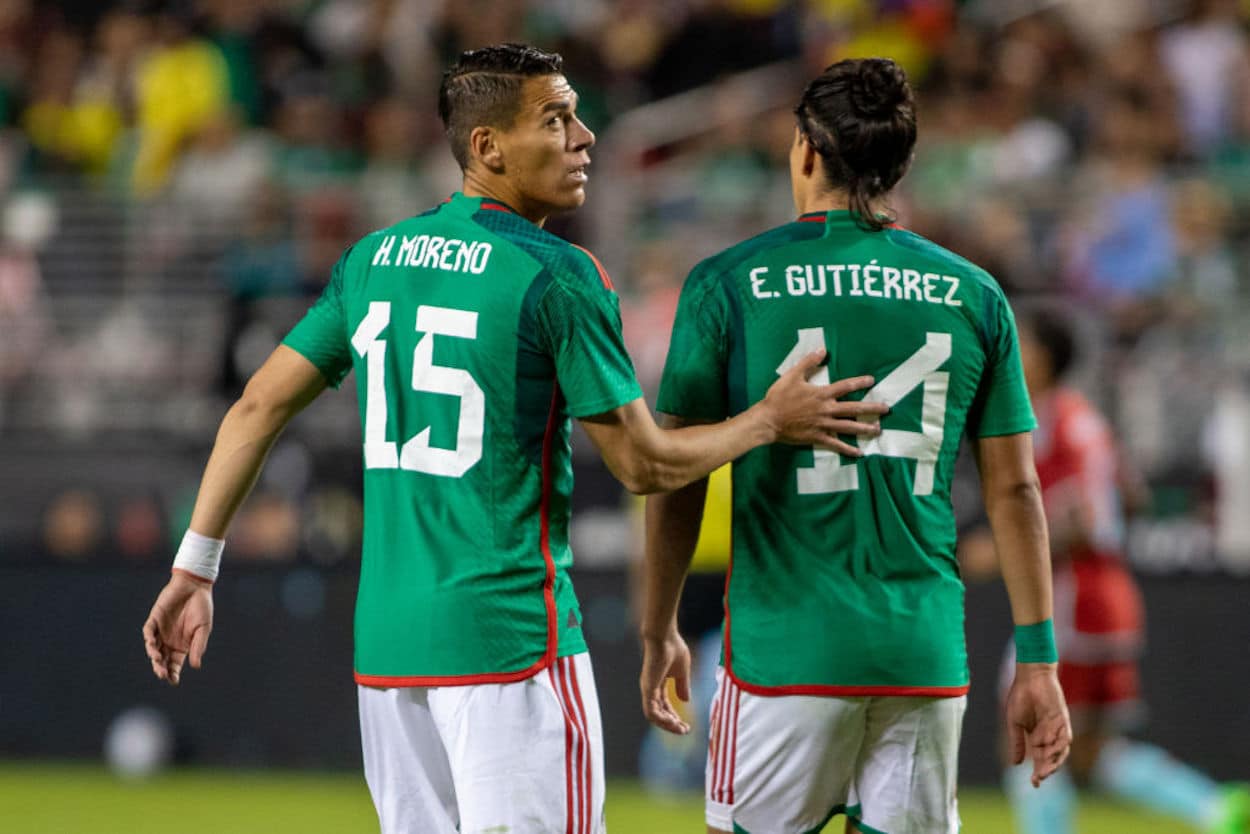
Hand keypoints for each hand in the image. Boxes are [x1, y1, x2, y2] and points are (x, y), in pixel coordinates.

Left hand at [142, 572, 213, 685]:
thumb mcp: (204, 629)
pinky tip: (153, 643)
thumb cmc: (202, 607)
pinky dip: (149, 638)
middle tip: (162, 674)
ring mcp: (161, 630)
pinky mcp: (154, 619)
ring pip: (153, 648)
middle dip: (161, 668)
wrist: (195, 586)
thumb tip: (195, 666)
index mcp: (182, 645)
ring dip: (153, 655)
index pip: (174, 664)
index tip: (174, 681)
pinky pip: (148, 631)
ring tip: (157, 659)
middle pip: (162, 659)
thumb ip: (199, 646)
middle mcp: (169, 640)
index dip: (173, 673)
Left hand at [639, 629, 691, 734]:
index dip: (674, 716)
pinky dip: (661, 720)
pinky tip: (674, 722)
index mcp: (657, 683)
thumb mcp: (682, 671)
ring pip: (653, 716)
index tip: (686, 724)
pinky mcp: (647, 689)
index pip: (664, 705)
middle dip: (671, 724)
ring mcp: (647, 689)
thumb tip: (686, 700)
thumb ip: (683, 685)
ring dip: (667, 725)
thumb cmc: (673, 647)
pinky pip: (651, 711)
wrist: (664, 636)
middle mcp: (650, 688)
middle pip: (659, 713)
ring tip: (680, 729)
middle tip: (684, 730)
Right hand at [761, 351, 886, 455]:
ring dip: (864, 428)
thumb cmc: (779, 397)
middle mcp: (826, 410)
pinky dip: (848, 449)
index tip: (872, 381)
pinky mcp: (818, 437)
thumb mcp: (792, 376)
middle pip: (854, 409)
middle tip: (886, 409)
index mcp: (822, 394)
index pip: (845, 386)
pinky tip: (859, 453)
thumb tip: (822, 350)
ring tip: (878, 430)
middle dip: (871, 408)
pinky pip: (836, 444)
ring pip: (849, 427)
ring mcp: (823, 425)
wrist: (768, 420)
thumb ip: (808, 363)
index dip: (859, 383)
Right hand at [1005, 663, 1071, 785]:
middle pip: (1051, 759)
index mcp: (1036, 737)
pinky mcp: (1063, 719)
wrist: (1029, 677)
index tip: (1034, 785)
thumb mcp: (1014, 723)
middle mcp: (1049, 736)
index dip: (1038, 772)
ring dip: (1053, 762)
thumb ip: (1017, 743)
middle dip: (1046, 770)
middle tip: (1038, 779)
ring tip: (1045, 770)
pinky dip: (1059, 746)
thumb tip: (1015, 764)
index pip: (1039, 759)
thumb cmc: (1020, 696)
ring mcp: (1057, 728)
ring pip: (1060, 751)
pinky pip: (1065, 737)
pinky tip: (1051, 751)